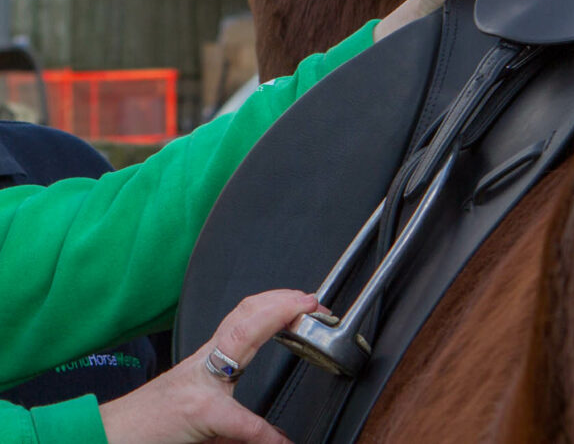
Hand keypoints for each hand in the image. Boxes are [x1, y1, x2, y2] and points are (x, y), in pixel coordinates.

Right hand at [99, 290, 323, 442]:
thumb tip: (274, 437)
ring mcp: (200, 385)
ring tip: (303, 316)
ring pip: (240, 337)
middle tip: (311, 301)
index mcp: (206, 365)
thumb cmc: (149, 427)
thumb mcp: (197, 417)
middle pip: (245, 315)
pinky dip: (264, 432)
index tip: (302, 299)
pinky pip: (239, 421)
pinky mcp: (198, 414)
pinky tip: (280, 439)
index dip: (273, 303)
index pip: (243, 319)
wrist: (106, 439)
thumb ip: (235, 422)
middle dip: (280, 302)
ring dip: (274, 319)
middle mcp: (202, 366)